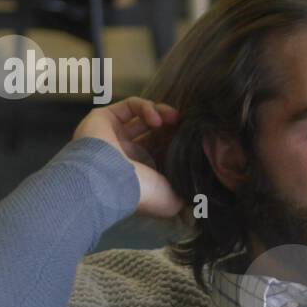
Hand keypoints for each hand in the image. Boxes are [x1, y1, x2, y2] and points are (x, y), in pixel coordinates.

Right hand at [72, 97, 182, 218]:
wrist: (109, 183)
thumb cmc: (140, 193)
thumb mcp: (173, 201)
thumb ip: (188, 195)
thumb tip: (202, 196)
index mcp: (140, 172)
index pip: (161, 151)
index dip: (176, 142)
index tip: (191, 140)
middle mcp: (125, 154)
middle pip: (153, 131)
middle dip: (171, 126)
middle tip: (184, 126)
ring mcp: (112, 135)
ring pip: (142, 116)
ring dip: (161, 113)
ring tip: (174, 119)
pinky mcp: (103, 118)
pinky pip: (130, 105)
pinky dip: (147, 107)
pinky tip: (157, 120)